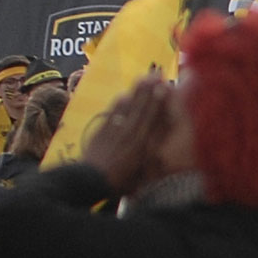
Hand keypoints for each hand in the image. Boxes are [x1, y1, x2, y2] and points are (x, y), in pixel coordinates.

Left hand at [83, 75, 178, 195]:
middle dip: (150, 91)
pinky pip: (113, 113)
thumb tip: (163, 147)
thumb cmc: (121, 182)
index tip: (166, 88)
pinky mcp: (102, 131)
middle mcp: (131, 134)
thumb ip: (153, 159)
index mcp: (142, 145)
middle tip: (156, 75)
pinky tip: (123, 95)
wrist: (91, 180)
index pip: (153, 119)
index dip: (160, 102)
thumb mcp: (142, 175)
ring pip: (128, 108)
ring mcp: (116, 131)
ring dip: (136, 93)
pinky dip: (119, 103)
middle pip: (142, 109)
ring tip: (144, 79)